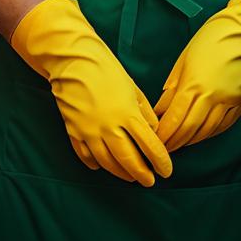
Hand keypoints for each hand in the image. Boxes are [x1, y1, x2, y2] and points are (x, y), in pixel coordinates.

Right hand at [11, 0, 171, 185]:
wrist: (73, 59)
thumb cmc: (106, 69)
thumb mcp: (132, 87)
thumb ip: (144, 112)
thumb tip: (153, 132)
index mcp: (127, 113)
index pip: (150, 146)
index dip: (160, 161)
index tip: (166, 171)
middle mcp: (109, 127)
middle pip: (129, 161)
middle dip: (142, 174)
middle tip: (149, 180)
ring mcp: (89, 132)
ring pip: (108, 163)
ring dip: (121, 173)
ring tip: (130, 176)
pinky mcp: (74, 132)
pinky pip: (87, 157)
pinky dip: (96, 164)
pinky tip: (103, 165)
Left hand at [155, 0, 240, 151]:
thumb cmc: (212, 38)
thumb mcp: (185, 57)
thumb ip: (174, 85)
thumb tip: (161, 107)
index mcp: (194, 83)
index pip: (175, 118)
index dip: (165, 133)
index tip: (156, 141)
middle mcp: (212, 97)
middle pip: (190, 128)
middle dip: (176, 141)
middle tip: (165, 149)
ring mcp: (228, 101)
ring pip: (207, 130)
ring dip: (192, 140)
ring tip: (180, 144)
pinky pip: (224, 125)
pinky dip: (210, 133)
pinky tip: (201, 135)